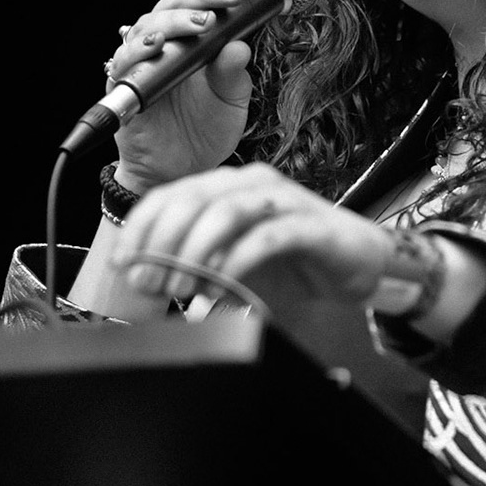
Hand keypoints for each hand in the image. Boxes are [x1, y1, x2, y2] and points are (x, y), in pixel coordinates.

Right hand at [103, 0, 262, 190]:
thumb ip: (235, 74)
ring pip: (153, 23)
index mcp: (195, 33)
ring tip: (205, 22)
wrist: (179, 170)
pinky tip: (160, 45)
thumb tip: (239, 47)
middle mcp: (168, 38)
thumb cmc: (204, 129)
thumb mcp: (231, 101)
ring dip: (179, 19)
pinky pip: (127, 59)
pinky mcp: (124, 82)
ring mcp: (144, 58)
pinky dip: (141, 49)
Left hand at [111, 163, 396, 308]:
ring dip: (194, 252)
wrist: (362, 265)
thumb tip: (160, 301)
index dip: (139, 231)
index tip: (124, 267)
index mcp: (226, 187)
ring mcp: (283, 200)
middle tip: (150, 285)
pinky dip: (237, 264)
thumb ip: (201, 279)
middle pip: (190, 200)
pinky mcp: (311, 224)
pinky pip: (266, 236)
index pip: (167, 196)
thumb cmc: (296, 266)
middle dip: (161, 245)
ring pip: (225, 212)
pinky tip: (223, 290)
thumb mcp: (235, 272)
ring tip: (182, 289)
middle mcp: (251, 184)